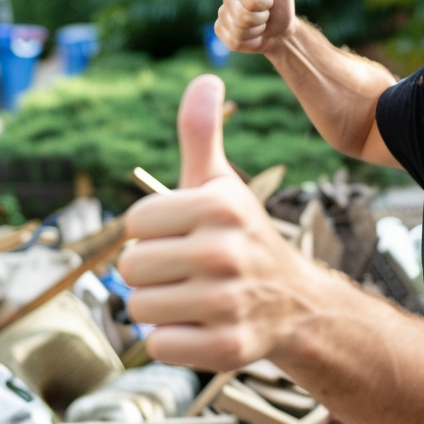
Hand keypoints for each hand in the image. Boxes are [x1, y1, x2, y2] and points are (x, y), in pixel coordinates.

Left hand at [119, 74, 310, 370]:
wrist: (294, 303)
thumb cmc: (242, 237)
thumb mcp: (221, 184)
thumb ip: (201, 134)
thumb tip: (205, 77)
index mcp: (218, 206)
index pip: (134, 223)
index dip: (150, 233)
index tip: (181, 237)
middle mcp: (225, 251)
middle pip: (129, 268)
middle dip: (150, 273)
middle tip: (186, 272)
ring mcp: (227, 302)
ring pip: (139, 308)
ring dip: (159, 308)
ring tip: (193, 298)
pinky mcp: (227, 346)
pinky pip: (158, 345)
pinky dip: (172, 341)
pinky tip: (201, 326)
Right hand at [215, 0, 295, 55]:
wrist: (278, 31)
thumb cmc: (281, 7)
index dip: (265, 5)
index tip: (270, 2)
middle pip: (244, 16)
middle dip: (262, 20)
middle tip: (266, 16)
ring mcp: (222, 14)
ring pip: (239, 30)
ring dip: (256, 32)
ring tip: (259, 25)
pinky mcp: (220, 31)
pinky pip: (233, 41)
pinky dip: (248, 42)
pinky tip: (251, 35)